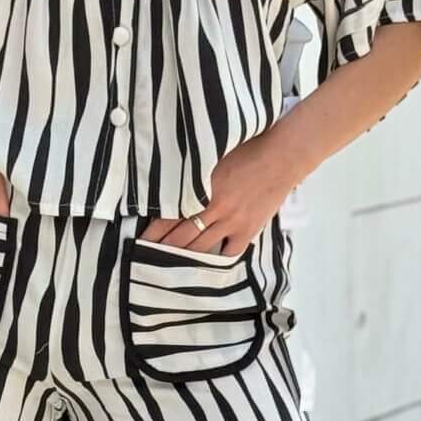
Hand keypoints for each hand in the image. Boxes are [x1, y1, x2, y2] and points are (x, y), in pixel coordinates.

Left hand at [135, 125, 300, 253]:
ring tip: (167, 269)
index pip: (168, 216)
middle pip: (180, 238)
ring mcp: (232, 222)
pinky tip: (202, 266)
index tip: (140, 242)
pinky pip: (228, 253)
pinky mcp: (248, 231)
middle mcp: (214, 209)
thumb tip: (169, 185)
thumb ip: (192, 174)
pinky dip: (214, 261)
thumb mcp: (213, 158)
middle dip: (162, 251)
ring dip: (182, 259)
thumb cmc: (246, 151)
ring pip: (200, 249)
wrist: (281, 157)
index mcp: (201, 189)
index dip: (153, 232)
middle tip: (146, 260)